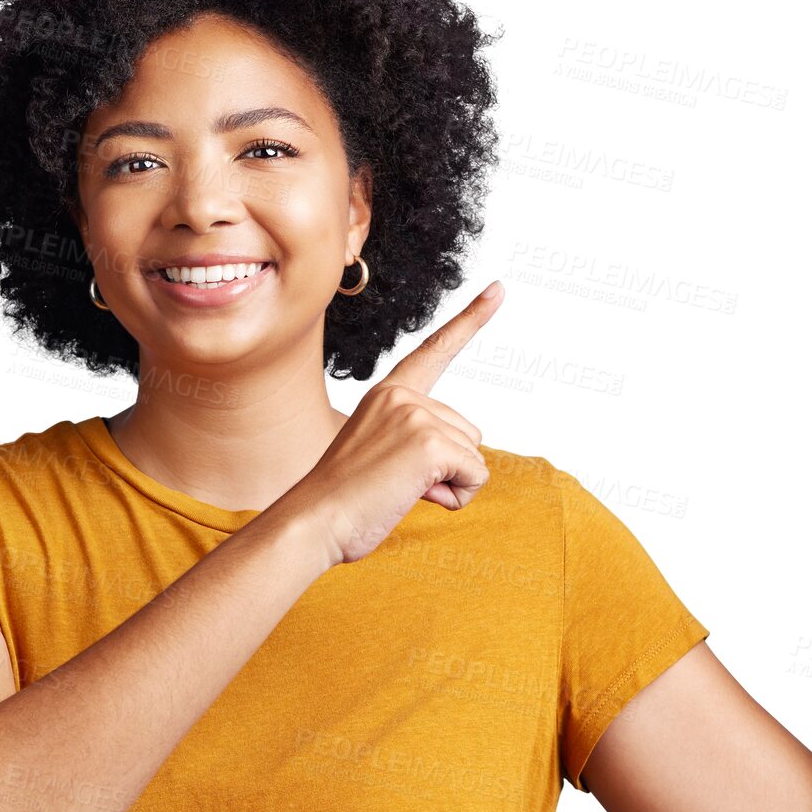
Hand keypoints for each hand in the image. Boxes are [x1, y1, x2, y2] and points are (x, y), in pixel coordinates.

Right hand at [287, 281, 504, 565]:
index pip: (435, 351)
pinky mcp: (429, 441)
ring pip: (473, 457)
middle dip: (446, 467)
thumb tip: (465, 461)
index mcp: (387, 394)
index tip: (498, 290)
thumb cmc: (343, 502)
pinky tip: (414, 496)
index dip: (471, 321)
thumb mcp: (379, 457)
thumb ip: (414, 442)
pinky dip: (455, 497)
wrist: (313, 521)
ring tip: (397, 490)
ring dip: (449, 484)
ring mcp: (416, 414)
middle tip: (394, 482)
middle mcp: (402, 395)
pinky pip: (475, 476)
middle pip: (468, 433)